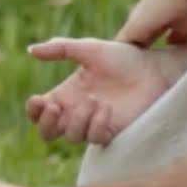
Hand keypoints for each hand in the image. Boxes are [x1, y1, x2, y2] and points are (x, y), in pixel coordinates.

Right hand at [23, 36, 186, 145]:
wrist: (154, 69)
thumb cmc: (124, 58)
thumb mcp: (90, 48)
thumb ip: (61, 48)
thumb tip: (31, 50)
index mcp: (66, 94)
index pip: (39, 112)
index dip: (34, 111)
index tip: (39, 100)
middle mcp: (76, 112)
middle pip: (48, 132)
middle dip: (46, 123)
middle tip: (56, 107)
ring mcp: (93, 124)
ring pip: (71, 136)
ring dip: (78, 119)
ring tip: (94, 100)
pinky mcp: (112, 131)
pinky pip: (95, 138)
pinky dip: (97, 124)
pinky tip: (107, 107)